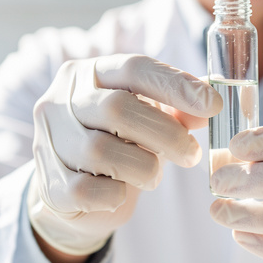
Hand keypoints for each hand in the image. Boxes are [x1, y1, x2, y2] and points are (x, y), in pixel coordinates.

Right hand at [30, 54, 221, 262]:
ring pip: (101, 151)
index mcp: (88, 73)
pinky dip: (115, 194)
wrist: (75, 192)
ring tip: (153, 175)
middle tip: (191, 154)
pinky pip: (86, 190)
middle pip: (117, 108)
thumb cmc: (118, 143)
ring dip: (143, 167)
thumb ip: (177, 109)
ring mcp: (49, 141)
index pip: (133, 67)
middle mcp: (60, 100)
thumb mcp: (148, 117)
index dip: (176, 85)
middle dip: (165, 134)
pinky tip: (123, 192)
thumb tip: (209, 106)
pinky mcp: (49, 183)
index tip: (213, 105)